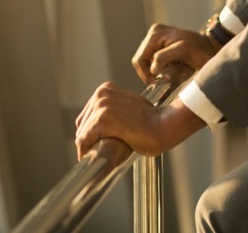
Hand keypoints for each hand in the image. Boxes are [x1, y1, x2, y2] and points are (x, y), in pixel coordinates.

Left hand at [73, 84, 204, 159]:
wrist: (164, 125)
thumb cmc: (153, 121)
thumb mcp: (131, 107)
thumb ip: (117, 110)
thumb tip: (110, 125)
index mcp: (106, 89)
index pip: (88, 114)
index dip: (89, 131)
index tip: (93, 144)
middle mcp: (101, 94)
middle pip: (82, 122)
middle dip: (87, 139)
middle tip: (93, 153)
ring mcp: (101, 106)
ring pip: (82, 132)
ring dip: (87, 146)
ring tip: (93, 158)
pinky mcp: (102, 120)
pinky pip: (84, 140)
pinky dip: (84, 151)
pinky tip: (89, 158)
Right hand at [131, 23, 219, 83]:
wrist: (208, 43)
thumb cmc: (203, 56)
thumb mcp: (194, 65)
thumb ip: (175, 70)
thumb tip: (154, 71)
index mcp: (170, 38)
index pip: (149, 61)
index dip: (152, 76)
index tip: (162, 82)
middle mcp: (159, 31)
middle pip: (139, 59)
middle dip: (147, 73)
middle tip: (158, 81)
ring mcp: (155, 30)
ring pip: (140, 58)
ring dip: (148, 69)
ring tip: (162, 74)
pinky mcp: (154, 33)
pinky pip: (144, 53)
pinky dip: (150, 63)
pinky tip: (162, 66)